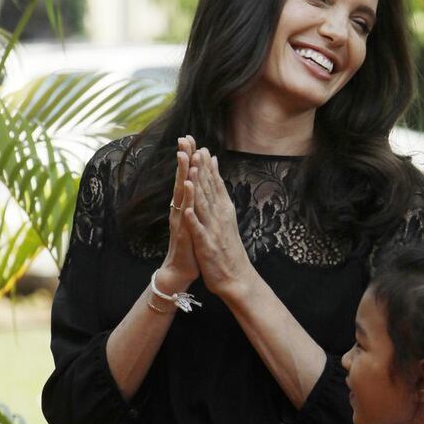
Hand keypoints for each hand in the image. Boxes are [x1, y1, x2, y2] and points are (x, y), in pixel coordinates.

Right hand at [156, 138, 199, 291]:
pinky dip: (186, 200)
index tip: (190, 138)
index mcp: (185, 204)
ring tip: (184, 155)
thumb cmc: (190, 243)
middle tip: (184, 138)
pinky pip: (186, 213)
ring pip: (181, 193)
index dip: (189, 158)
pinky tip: (187, 187)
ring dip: (183, 174)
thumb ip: (194, 200)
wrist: (181, 270)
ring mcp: (181, 219)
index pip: (187, 176)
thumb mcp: (194, 218)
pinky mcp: (184, 231)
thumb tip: (195, 182)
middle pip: (182, 179)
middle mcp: (180, 208)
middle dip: (183, 158)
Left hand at [184, 146, 253, 298]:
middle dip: (201, 169)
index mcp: (223, 210)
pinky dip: (193, 219)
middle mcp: (219, 217)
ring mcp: (213, 230)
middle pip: (208, 189)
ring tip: (191, 170)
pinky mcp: (207, 246)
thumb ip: (220, 199)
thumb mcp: (226, 220)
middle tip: (195, 148)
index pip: (214, 184)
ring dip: (197, 188)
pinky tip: (187, 208)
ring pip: (203, 205)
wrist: (236, 278)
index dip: (206, 165)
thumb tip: (217, 180)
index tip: (200, 146)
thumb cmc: (228, 249)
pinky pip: (199, 231)